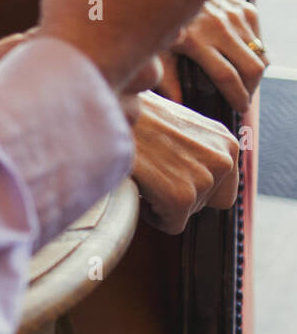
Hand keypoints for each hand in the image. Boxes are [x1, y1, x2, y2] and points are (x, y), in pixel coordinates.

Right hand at [128, 90, 239, 233]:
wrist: (107, 108)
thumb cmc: (133, 114)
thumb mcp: (177, 124)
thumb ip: (197, 148)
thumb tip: (192, 172)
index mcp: (227, 142)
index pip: (222, 190)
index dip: (190, 186)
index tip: (167, 171)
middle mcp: (223, 161)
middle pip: (205, 204)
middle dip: (177, 194)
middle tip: (151, 171)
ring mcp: (204, 180)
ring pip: (186, 213)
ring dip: (161, 201)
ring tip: (143, 173)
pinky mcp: (181, 197)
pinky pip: (170, 225)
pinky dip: (151, 214)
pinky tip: (139, 187)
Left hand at [161, 0, 265, 112]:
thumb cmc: (155, 20)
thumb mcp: (155, 50)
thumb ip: (167, 78)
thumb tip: (180, 103)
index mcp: (194, 39)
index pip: (227, 76)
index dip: (237, 97)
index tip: (238, 108)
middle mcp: (217, 26)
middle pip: (251, 68)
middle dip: (250, 89)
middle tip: (242, 97)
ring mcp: (232, 15)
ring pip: (260, 54)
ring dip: (254, 73)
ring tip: (242, 81)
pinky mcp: (241, 7)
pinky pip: (258, 37)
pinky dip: (254, 52)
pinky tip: (240, 58)